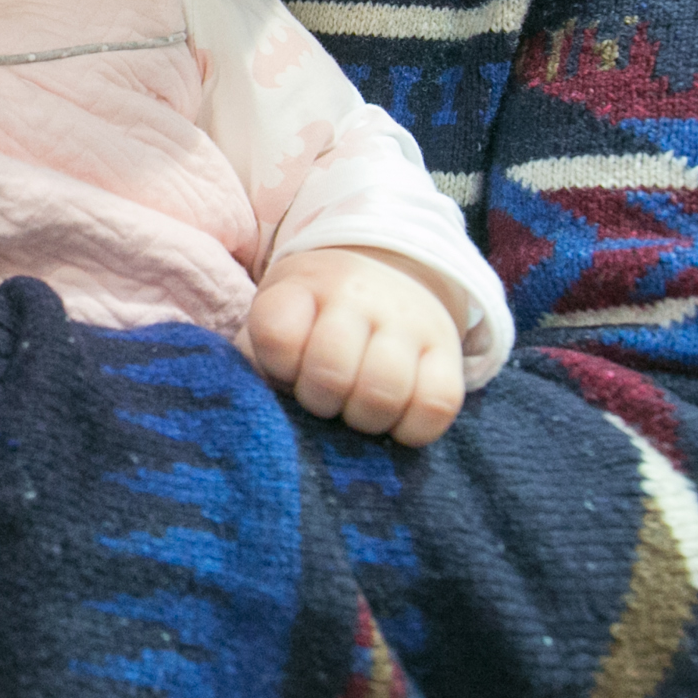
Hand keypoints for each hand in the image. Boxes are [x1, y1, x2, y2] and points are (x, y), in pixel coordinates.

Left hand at [240, 247, 465, 445]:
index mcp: (303, 284)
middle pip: (330, 372)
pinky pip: (436, 405)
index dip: (277, 368)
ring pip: (383, 393)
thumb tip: (250, 406)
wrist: (388, 269)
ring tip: (357, 409)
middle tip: (324, 398)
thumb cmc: (316, 313)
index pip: (278, 335)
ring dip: (363, 419)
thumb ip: (256, 357)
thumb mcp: (278, 315)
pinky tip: (395, 419)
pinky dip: (412, 428)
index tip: (286, 370)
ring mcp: (407, 321)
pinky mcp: (448, 349)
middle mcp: (357, 295)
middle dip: (320, 402)